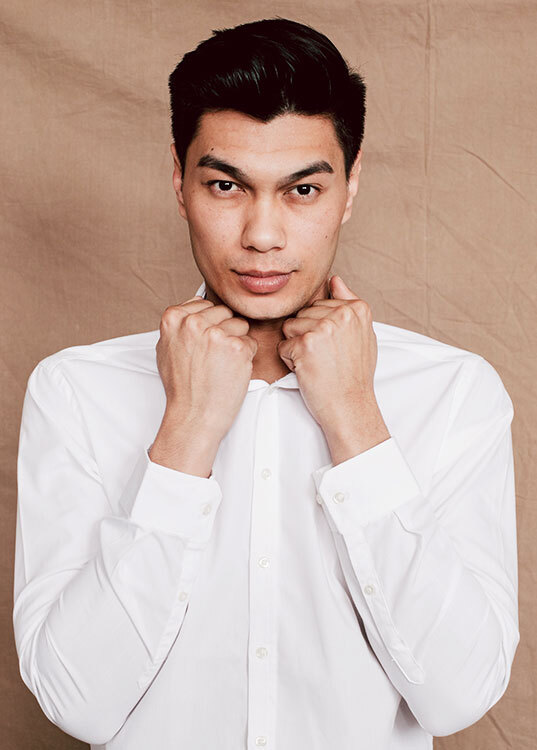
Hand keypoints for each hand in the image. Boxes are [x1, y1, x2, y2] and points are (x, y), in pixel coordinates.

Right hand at [155, 294, 256, 442]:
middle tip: (213, 357)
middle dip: (224, 331)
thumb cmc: (181, 387)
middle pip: (225, 312)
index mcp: (173, 317)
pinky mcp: (237, 347)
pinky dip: (246, 358)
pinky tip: (231, 371)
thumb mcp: (166, 348)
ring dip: (236, 343)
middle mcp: (193, 322)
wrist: (193, 415)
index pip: (205, 304)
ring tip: (221, 364)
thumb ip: (179, 324)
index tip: (203, 344)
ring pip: (241, 325)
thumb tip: (195, 305)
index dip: (209, 325)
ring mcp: (216, 334)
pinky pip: (252, 342)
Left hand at [277, 275, 389, 460]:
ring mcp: (323, 327)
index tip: (336, 348)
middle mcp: (342, 313)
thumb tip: (334, 278)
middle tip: (326, 358)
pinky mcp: (305, 343)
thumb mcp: (363, 334)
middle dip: (307, 337)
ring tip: (317, 363)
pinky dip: (290, 362)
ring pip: (290, 328)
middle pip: (303, 315)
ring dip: (297, 348)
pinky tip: (309, 371)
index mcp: (358, 308)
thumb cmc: (354, 374)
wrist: (350, 405)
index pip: (319, 306)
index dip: (321, 329)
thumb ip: (348, 303)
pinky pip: (283, 346)